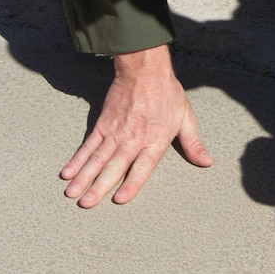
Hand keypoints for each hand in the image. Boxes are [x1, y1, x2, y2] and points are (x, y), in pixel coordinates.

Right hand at [60, 45, 212, 206]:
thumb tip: (207, 162)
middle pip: (113, 167)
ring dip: (83, 177)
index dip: (131, 184)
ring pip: (96, 158)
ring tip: (71, 193)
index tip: (119, 200)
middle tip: (86, 204)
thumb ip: (193, 143)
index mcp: (154, 140)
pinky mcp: (102, 124)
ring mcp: (115, 132)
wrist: (144, 69)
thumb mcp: (185, 118)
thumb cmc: (167, 93)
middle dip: (98, 187)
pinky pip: (88, 145)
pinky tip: (67, 172)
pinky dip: (77, 159)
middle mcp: (132, 139)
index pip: (142, 168)